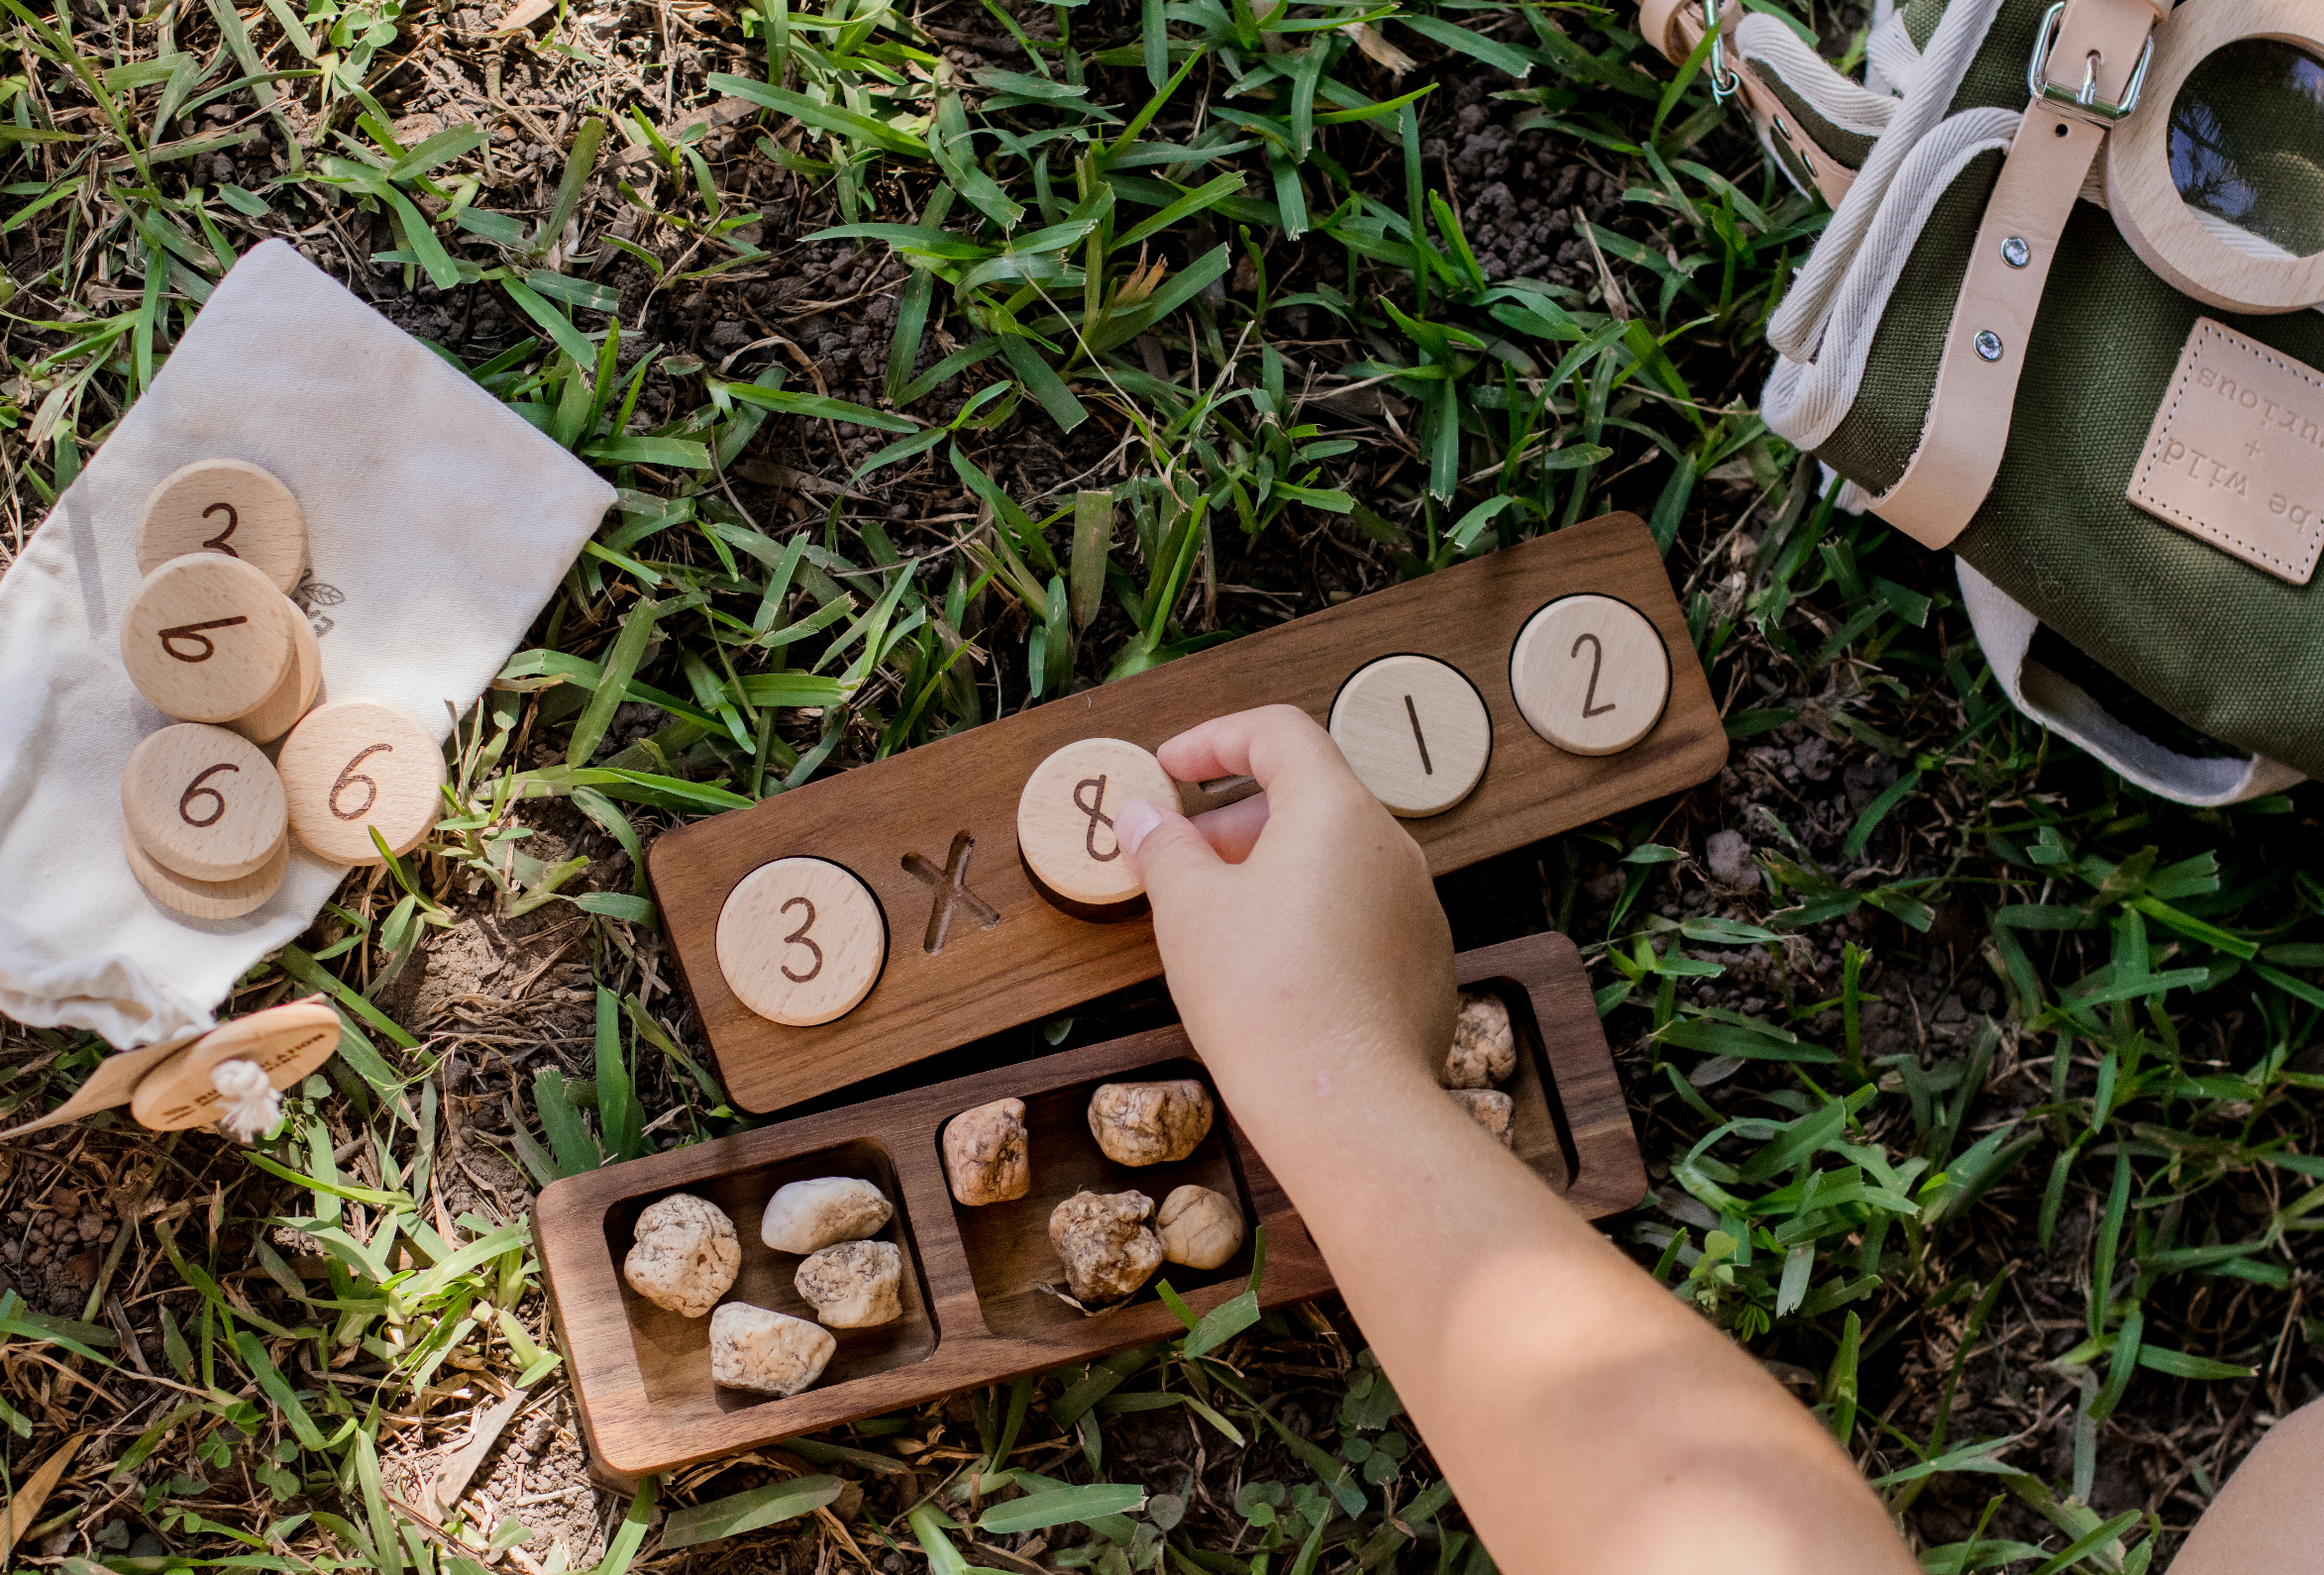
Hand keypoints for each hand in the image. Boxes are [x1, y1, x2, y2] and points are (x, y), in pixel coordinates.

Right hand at [1115, 705, 1453, 1100]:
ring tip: (1219, 916)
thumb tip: (1148, 818)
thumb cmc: (1266, 1000)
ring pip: (1338, 857)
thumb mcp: (1187, 911)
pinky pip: (1362, 912)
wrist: (1344, 1106)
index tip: (1170, 767)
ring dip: (1274, 866)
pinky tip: (1272, 968)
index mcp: (1336, 810)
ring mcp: (1417, 905)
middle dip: (1236, 816)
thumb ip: (1164, 848)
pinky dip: (1313, 913)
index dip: (1215, 739)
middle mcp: (1391, 845)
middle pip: (1311, 795)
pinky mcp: (1425, 961)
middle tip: (1182, 855)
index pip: (1279, 733)